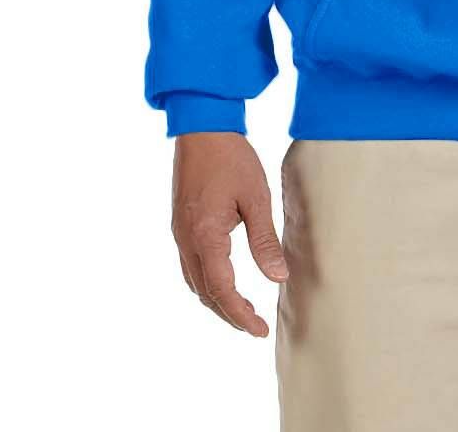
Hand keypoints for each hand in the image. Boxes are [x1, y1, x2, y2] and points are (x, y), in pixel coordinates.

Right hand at [171, 132, 288, 336]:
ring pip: (194, 281)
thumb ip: (264, 240)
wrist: (202, 128)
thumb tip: (278, 277)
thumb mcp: (256, 198)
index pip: (222, 290)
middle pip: (204, 293)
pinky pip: (190, 265)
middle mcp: (186, 240)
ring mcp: (180, 233)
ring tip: (242, 310)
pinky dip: (207, 282)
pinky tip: (223, 281)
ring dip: (216, 300)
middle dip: (228, 314)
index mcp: (205, 236)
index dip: (240, 314)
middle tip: (254, 326)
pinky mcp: (180, 224)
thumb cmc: (232, 158)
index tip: (259, 329)